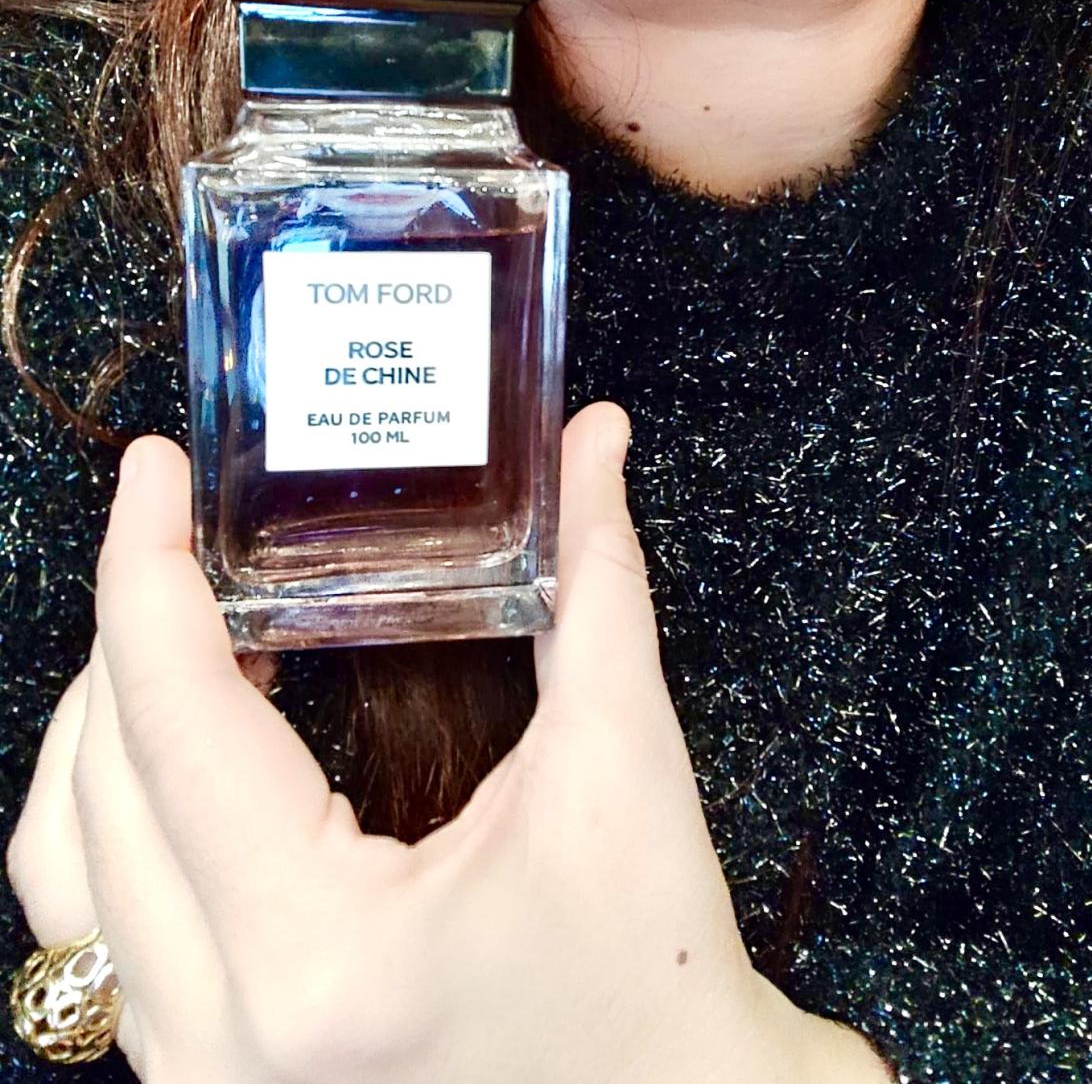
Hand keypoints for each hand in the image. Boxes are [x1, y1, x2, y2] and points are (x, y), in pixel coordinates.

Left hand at [7, 402, 892, 1083]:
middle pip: (96, 787)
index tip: (155, 474)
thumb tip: (591, 442)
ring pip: (63, 871)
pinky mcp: (209, 1083)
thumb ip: (595, 581)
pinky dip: (116, 819)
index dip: (146, 574)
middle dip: (126, 633)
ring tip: (178, 636)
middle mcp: (226, 1038)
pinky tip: (192, 755)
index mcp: (322, 953)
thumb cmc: (658, 974)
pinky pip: (94, 935)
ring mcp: (200, 1079)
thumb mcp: (623, 765)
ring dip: (100, 732)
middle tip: (185, 535)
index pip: (175, 725)